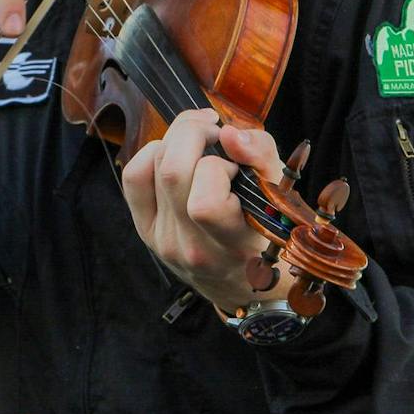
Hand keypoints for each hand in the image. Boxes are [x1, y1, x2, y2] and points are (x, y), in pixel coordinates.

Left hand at [120, 109, 294, 310]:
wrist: (240, 280)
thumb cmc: (265, 230)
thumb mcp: (279, 193)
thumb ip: (261, 156)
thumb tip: (230, 133)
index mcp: (231, 245)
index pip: (205, 204)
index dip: (220, 168)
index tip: (235, 166)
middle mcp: (191, 247)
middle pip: (171, 174)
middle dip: (192, 135)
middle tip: (214, 133)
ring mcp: (163, 240)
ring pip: (152, 169)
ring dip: (176, 141)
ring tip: (198, 142)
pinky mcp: (145, 229)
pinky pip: (134, 179)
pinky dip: (150, 155)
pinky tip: (173, 155)